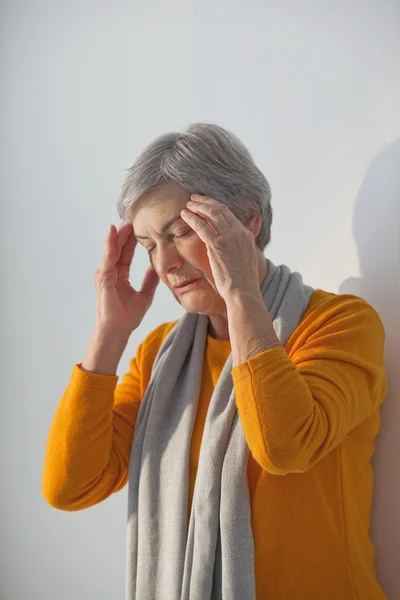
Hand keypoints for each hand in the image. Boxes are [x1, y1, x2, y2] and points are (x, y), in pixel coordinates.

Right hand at [93, 221, 159, 338]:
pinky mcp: (103, 279)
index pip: (126, 252)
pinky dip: (109, 246)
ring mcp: (105, 275)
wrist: (118, 332)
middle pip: (118, 248)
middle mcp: (110, 272)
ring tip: (123, 221)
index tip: (139, 225)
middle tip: (132, 216)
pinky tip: (112, 234)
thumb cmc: (127, 317)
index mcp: (119, 275)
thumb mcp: (145, 295)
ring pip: (111, 250)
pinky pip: (107, 259)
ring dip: (117, 235)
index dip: (132, 239)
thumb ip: (150, 281)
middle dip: (125, 233)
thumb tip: (157, 269)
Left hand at [180, 194, 259, 298]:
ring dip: (198, 206)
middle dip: (206, 202)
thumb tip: (227, 249)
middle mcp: (239, 232)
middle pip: (221, 209)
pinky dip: (192, 218)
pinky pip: (202, 226)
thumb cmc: (241, 281)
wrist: (243, 291)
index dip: (216, 207)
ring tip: (188, 203)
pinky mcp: (217, 244)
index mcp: (246, 235)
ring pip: (212, 213)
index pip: (230, 215)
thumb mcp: (243, 260)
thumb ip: (236, 249)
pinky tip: (184, 214)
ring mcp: (229, 237)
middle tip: (195, 198)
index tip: (207, 204)